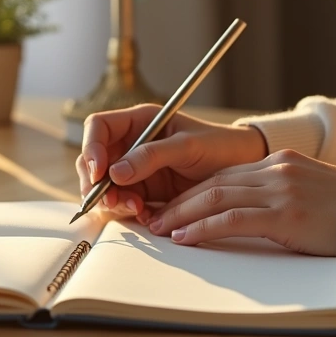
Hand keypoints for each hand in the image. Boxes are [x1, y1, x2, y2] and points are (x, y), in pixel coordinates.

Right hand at [76, 105, 268, 221]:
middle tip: (109, 200)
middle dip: (96, 182)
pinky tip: (146, 214)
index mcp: (138, 122)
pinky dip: (129, 212)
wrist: (243, 169)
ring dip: (112, 200)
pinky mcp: (145, 193)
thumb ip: (151, 156)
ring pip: (105, 186)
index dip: (92, 148)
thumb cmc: (219, 146)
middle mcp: (131, 145)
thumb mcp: (187, 146)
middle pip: (93, 161)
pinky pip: (124, 204)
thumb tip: (114, 173)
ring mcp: (136, 170)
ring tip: (134, 207)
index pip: (98, 127)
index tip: (98, 171)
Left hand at [147, 150, 335, 255]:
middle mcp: (275, 170)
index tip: (168, 206)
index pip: (222, 175)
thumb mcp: (307, 194)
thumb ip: (274, 196)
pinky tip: (185, 238)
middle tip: (153, 219)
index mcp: (278, 162)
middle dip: (178, 203)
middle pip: (212, 183)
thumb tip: (237, 215)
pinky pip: (232, 219)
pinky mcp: (286, 214)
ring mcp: (280, 190)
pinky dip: (203, 228)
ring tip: (160, 230)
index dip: (190, 192)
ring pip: (215, 198)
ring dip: (182, 216)